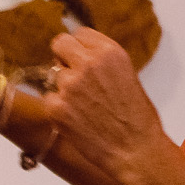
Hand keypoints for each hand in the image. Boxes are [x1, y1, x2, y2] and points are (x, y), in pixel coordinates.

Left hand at [43, 27, 167, 180]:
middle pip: (59, 44)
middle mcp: (89, 63)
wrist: (136, 151)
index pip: (79, 33)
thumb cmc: (136, 119)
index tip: (82, 59)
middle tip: (73, 76)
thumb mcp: (126, 76)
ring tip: (85, 107)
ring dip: (63, 88)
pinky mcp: (57, 107)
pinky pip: (49, 99)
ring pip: (54, 75)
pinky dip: (58, 109)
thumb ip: (101, 61)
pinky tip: (77, 120)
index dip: (79, 48)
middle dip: (63, 58)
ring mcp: (70, 85)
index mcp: (109, 52)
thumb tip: (77, 53)